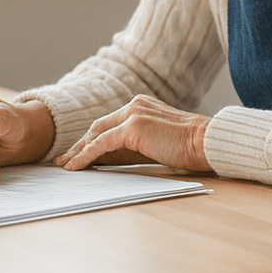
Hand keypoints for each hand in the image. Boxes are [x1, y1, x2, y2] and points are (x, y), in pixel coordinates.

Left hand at [56, 94, 211, 172]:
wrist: (207, 142)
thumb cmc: (190, 147)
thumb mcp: (158, 142)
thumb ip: (137, 144)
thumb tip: (113, 158)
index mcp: (142, 106)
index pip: (110, 123)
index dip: (92, 139)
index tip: (79, 152)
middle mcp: (135, 105)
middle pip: (98, 126)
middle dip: (80, 144)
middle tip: (64, 159)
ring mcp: (132, 114)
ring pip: (96, 134)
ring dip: (78, 151)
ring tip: (65, 165)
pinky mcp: (132, 128)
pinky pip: (100, 144)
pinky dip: (85, 156)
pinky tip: (75, 166)